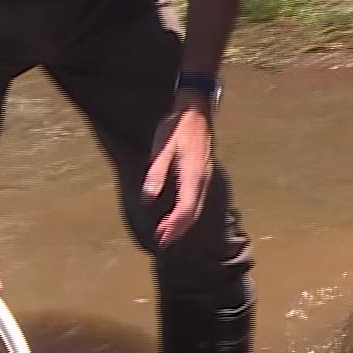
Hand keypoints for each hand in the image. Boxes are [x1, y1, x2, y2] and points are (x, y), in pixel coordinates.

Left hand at [143, 93, 213, 249]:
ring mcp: (204, 177)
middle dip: (177, 230)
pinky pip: (196, 200)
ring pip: (196, 208)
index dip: (173, 226)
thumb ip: (156, 173)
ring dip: (182, 224)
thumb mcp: (162, 146)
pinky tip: (176, 216)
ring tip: (167, 235)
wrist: (197, 109)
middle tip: (162, 244)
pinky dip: (186, 213)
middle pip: (192, 213)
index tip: (161, 237)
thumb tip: (147, 199)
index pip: (185, 208)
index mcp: (193, 174)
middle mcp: (202, 179)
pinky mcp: (202, 174)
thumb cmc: (177, 125)